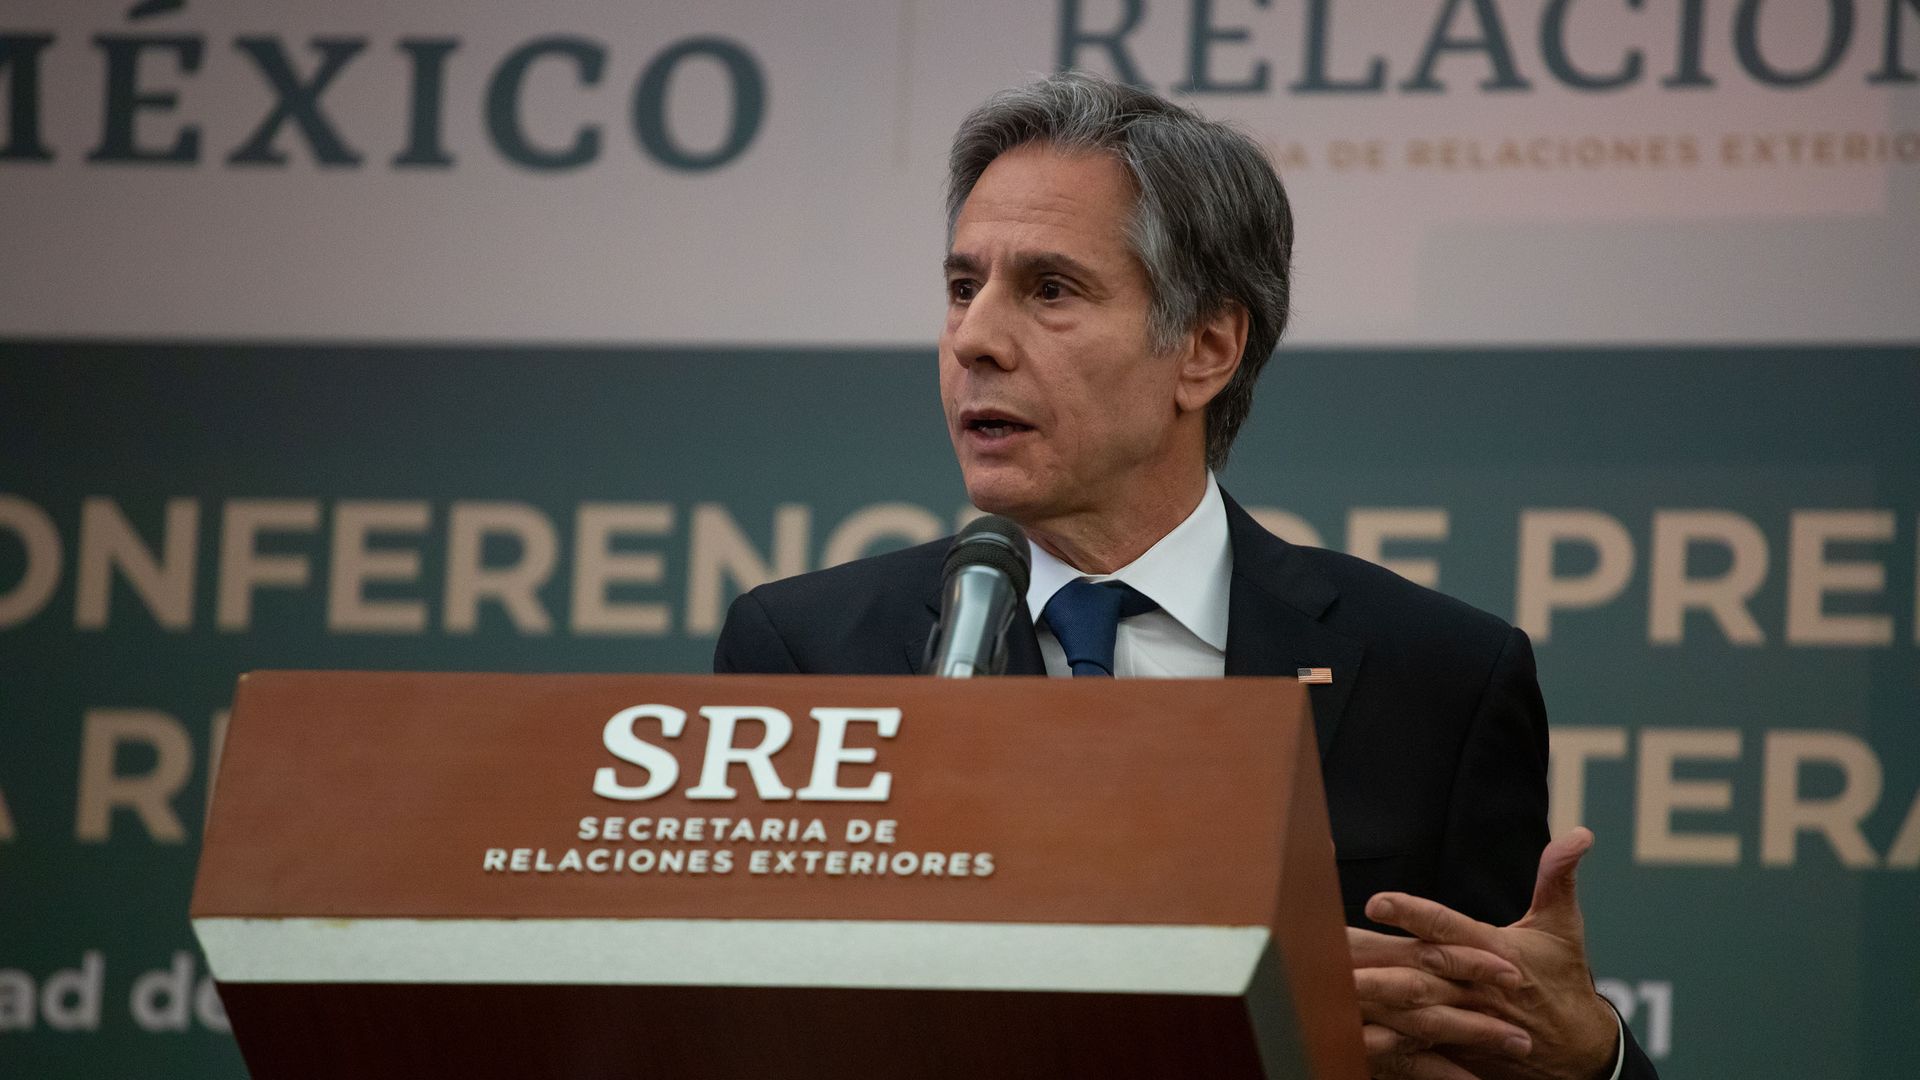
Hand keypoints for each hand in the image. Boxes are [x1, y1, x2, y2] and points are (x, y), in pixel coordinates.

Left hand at [1348, 828, 1619, 1079]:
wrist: (1579, 1054)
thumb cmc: (1562, 980)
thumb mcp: (1562, 926)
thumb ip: (1557, 877)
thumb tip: (1579, 835)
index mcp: (1494, 952)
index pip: (1448, 930)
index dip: (1414, 915)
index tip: (1377, 902)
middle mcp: (1475, 988)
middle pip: (1418, 974)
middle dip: (1375, 964)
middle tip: (1330, 948)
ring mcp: (1464, 1023)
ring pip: (1411, 1011)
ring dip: (1373, 1002)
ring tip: (1331, 990)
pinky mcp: (1455, 1049)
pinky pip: (1414, 1048)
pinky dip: (1385, 1043)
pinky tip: (1349, 1036)